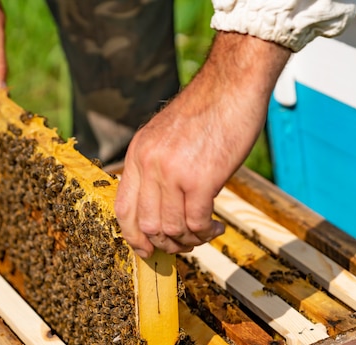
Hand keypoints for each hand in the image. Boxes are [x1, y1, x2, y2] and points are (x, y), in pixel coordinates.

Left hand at [115, 32, 289, 257]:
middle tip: (185, 242)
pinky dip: (206, 232)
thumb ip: (155, 168)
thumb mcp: (164, 136)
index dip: (133, 237)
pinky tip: (217, 227)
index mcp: (137, 155)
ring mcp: (172, 172)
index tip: (147, 249)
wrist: (231, 85)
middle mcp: (149, 164)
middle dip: (166, 243)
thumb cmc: (205, 112)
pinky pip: (196, 223)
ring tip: (205, 232)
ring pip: (172, 229)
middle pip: (146, 225)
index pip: (123, 209)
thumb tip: (158, 207)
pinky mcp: (200, 179)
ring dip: (190, 240)